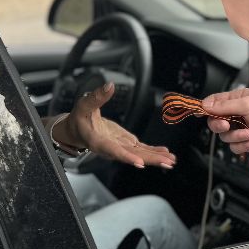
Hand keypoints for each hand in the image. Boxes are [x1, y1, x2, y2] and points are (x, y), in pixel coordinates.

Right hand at [48, 82, 175, 169]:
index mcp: (98, 141)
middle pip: (132, 155)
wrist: (78, 130)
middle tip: (166, 162)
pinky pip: (141, 149)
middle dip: (150, 159)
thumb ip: (97, 97)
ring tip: (171, 160)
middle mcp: (111, 148)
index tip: (139, 163)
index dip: (126, 157)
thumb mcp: (84, 106)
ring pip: (139, 154)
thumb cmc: (79, 119)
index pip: (113, 150)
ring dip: (156, 157)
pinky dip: (153, 151)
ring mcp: (120, 147)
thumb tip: (109, 86)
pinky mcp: (125, 144)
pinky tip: (165, 153)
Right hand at [202, 87, 248, 156]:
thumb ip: (225, 106)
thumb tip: (206, 105)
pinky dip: (242, 147)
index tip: (203, 115)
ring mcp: (245, 128)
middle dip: (220, 126)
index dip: (207, 109)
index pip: (215, 103)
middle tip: (227, 126)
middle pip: (217, 122)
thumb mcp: (248, 104)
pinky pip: (236, 148)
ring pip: (226, 137)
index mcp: (239, 99)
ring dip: (235, 138)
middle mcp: (240, 114)